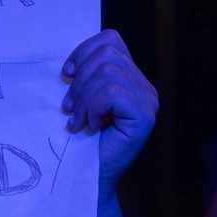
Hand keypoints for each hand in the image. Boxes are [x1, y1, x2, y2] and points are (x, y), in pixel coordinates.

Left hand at [61, 29, 157, 196]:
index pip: (110, 40)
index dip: (83, 51)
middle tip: (70, 109)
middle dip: (79, 82)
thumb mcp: (80, 99)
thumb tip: (71, 66)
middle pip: (106, 55)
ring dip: (83, 99)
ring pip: (107, 72)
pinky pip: (112, 92)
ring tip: (79, 121)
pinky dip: (93, 108)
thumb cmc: (79, 140)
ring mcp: (149, 101)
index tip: (66, 74)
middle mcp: (145, 87)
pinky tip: (91, 127)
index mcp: (131, 78)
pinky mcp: (145, 116)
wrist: (86, 176)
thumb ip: (85, 76)